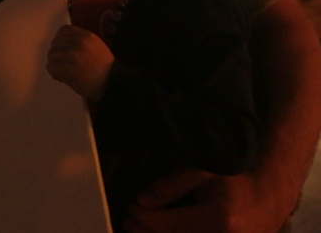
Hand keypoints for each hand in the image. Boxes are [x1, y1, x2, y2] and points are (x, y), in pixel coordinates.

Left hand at [46, 24, 113, 100]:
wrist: (111, 84)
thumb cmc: (104, 68)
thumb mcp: (96, 46)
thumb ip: (80, 41)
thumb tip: (62, 43)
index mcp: (86, 35)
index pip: (64, 30)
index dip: (60, 39)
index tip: (63, 48)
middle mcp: (77, 42)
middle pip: (55, 42)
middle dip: (57, 53)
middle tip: (63, 63)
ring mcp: (71, 54)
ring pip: (51, 55)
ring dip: (55, 64)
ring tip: (63, 72)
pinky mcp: (65, 68)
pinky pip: (51, 66)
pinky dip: (54, 73)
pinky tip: (62, 77)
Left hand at [123, 168, 289, 232]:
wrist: (270, 194)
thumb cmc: (233, 177)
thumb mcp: (202, 172)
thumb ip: (171, 185)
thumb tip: (142, 200)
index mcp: (217, 217)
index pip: (167, 223)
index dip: (143, 217)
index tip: (130, 207)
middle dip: (145, 232)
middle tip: (128, 221)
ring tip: (138, 229)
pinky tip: (160, 232)